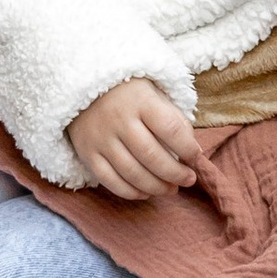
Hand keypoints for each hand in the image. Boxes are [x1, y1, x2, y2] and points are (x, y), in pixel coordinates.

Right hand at [68, 76, 200, 201]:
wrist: (80, 84)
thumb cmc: (127, 91)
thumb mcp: (153, 91)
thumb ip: (173, 117)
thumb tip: (191, 150)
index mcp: (140, 100)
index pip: (170, 129)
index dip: (188, 148)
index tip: (196, 157)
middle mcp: (118, 120)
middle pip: (152, 156)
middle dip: (175, 173)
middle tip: (189, 180)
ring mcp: (100, 138)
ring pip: (132, 173)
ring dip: (157, 187)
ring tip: (171, 189)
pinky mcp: (87, 153)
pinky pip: (110, 180)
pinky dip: (131, 192)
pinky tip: (146, 193)